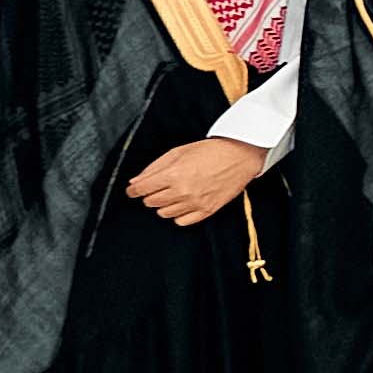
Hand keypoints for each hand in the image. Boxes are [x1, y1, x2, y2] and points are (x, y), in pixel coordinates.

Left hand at [126, 136, 271, 225]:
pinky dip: (178, 215)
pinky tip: (182, 204)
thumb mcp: (177, 152)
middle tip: (157, 187)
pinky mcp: (207, 210)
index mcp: (173, 174)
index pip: (141, 189)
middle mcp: (182, 191)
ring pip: (164, 213)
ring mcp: (195, 202)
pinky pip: (182, 222)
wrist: (239, 156)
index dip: (133, 190)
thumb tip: (135, 182)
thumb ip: (154, 168)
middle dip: (150, 195)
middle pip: (151, 202)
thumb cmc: (210, 151)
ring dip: (164, 205)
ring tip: (173, 194)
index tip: (133, 190)